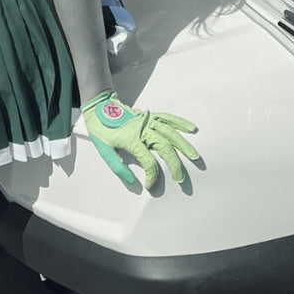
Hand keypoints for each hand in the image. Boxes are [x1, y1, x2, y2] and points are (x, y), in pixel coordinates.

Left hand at [82, 91, 198, 187]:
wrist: (99, 106)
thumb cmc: (100, 129)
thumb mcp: (104, 150)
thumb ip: (117, 167)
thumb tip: (132, 182)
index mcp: (131, 140)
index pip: (148, 162)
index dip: (152, 176)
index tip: (150, 186)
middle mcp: (142, 130)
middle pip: (164, 147)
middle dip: (175, 164)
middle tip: (181, 179)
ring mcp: (147, 121)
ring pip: (170, 133)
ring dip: (183, 145)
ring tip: (194, 157)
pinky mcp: (149, 116)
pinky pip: (167, 118)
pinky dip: (180, 122)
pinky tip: (191, 128)